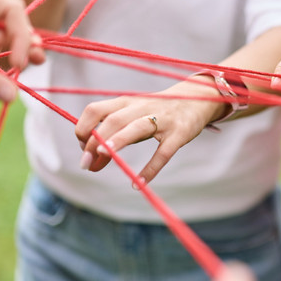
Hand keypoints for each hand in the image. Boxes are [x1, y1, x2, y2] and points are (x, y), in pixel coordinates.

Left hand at [74, 79, 222, 185]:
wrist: (197, 99)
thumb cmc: (157, 112)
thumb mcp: (133, 117)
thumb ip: (113, 137)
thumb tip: (92, 163)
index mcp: (126, 102)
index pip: (95, 110)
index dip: (83, 129)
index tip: (83, 149)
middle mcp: (141, 108)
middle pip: (112, 120)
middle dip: (95, 141)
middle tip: (86, 164)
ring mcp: (162, 120)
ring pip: (136, 127)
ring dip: (118, 140)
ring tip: (104, 155)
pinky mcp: (179, 133)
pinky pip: (164, 152)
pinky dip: (152, 168)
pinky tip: (139, 182)